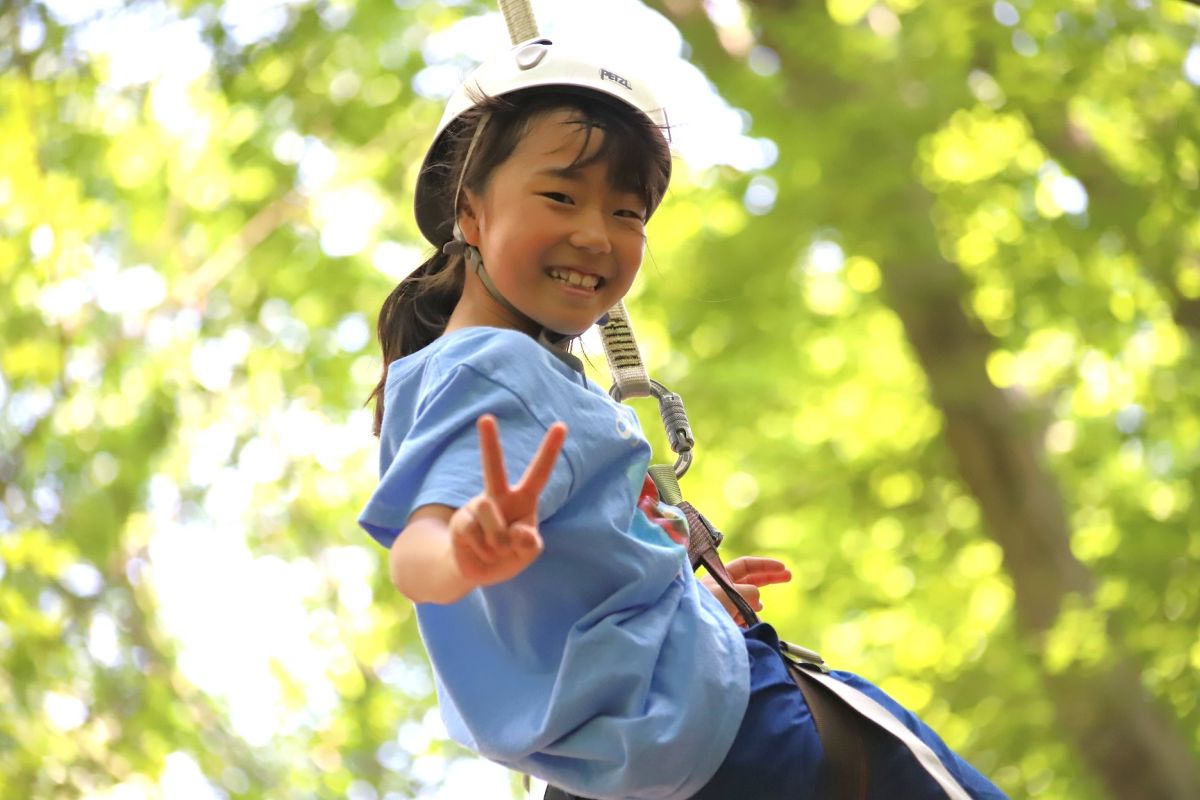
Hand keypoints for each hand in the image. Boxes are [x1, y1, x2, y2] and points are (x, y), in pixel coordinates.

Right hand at [449, 414, 567, 588]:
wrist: (476, 569)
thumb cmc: (508, 554)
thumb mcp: (527, 552)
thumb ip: (528, 542)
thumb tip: (514, 531)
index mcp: (523, 500)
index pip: (539, 473)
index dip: (549, 451)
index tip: (560, 425)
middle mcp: (498, 497)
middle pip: (494, 468)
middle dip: (489, 443)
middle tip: (485, 418)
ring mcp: (477, 507)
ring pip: (490, 514)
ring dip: (498, 541)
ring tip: (496, 550)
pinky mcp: (461, 522)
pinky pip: (477, 535)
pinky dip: (485, 552)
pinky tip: (481, 552)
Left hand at [701, 557, 791, 625]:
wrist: (695, 633)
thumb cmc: (709, 607)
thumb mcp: (731, 592)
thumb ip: (749, 591)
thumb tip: (757, 601)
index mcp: (720, 577)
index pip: (746, 565)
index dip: (765, 565)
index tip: (783, 568)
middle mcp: (722, 589)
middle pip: (750, 579)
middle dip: (769, 578)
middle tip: (789, 576)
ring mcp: (725, 607)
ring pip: (748, 601)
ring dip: (756, 604)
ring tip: (757, 609)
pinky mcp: (727, 623)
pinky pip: (744, 618)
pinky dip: (750, 619)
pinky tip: (750, 624)